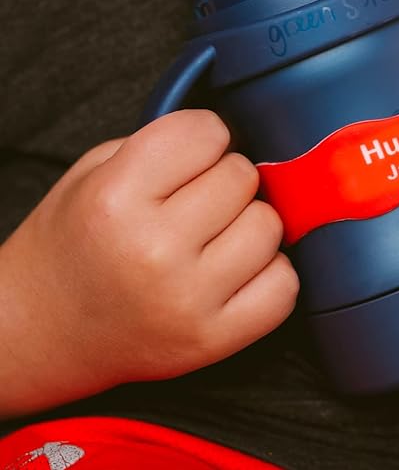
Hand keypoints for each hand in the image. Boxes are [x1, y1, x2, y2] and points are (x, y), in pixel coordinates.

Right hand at [0, 110, 298, 417]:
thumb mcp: (93, 173)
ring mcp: (186, 300)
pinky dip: (268, 273)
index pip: (207, 132)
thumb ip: (161, 146)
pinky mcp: (211, 341)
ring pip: (269, 226)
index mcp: (116, 199)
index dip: (205, 137)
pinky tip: (236, 271)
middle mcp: (152, 250)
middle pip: (243, 176)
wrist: (40, 331)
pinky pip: (283, 286)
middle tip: (198, 201)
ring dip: (248, 224)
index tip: (195, 154)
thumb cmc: (72, 246)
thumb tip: (229, 140)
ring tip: (214, 237)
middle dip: (225, 180)